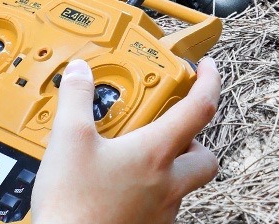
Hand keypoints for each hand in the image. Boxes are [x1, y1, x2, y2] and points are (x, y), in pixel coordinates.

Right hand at [32, 57, 220, 223]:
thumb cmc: (73, 207)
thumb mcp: (68, 141)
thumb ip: (77, 99)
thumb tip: (78, 73)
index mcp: (156, 153)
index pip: (200, 109)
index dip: (210, 82)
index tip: (207, 68)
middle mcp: (168, 184)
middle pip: (205, 157)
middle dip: (196, 138)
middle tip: (173, 126)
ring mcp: (161, 212)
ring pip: (185, 185)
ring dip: (172, 167)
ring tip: (139, 155)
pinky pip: (163, 206)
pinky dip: (153, 191)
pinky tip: (124, 186)